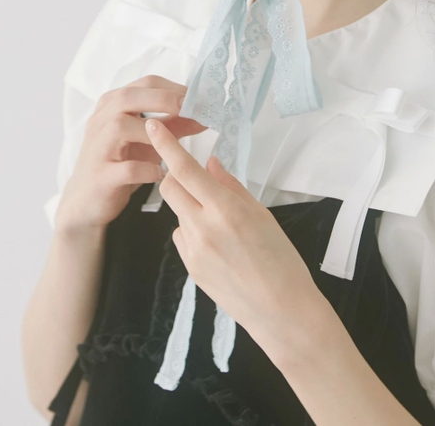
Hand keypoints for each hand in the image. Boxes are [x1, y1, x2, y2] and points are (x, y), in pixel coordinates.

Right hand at [54, 75, 206, 234]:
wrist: (89, 199)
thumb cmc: (122, 162)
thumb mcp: (150, 140)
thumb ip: (175, 126)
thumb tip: (204, 115)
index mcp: (113, 104)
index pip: (146, 83)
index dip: (176, 88)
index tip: (201, 98)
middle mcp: (101, 120)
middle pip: (130, 97)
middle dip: (165, 100)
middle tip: (193, 109)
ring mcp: (97, 147)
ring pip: (121, 126)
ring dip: (154, 134)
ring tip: (175, 145)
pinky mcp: (100, 176)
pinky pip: (126, 168)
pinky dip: (147, 169)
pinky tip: (161, 173)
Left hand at [144, 117, 325, 358]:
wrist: (281, 311)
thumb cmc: (281, 259)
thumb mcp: (261, 214)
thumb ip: (231, 186)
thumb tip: (209, 163)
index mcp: (225, 209)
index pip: (186, 169)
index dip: (166, 144)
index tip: (152, 124)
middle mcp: (203, 228)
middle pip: (170, 188)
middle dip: (175, 175)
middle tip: (193, 175)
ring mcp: (192, 250)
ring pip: (177, 212)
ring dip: (188, 204)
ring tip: (219, 220)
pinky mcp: (189, 268)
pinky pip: (182, 236)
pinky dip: (193, 229)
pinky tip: (218, 244)